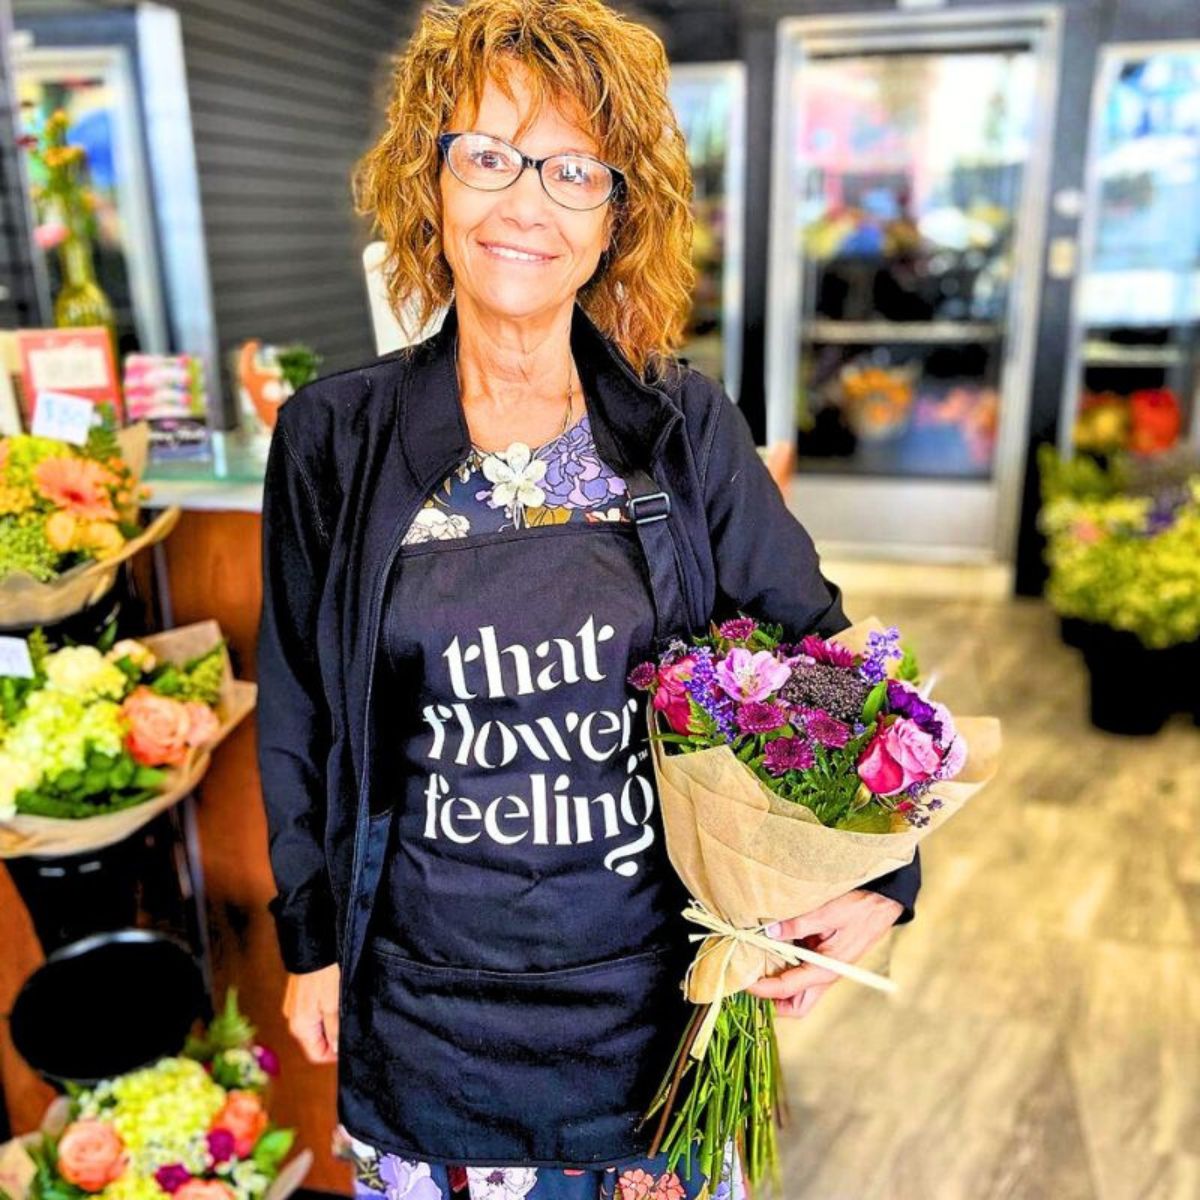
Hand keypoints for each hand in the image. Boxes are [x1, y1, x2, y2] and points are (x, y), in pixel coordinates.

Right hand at [283, 962, 340, 1062]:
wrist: (313, 947)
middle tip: (348, 1027)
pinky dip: (323, 1012)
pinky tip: (334, 1001)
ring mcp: (294, 1008)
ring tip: (342, 1012)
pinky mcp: (297, 997)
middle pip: (314, 1041)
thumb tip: (336, 1049)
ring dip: (328, 1024)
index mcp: (300, 1026)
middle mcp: (293, 1020)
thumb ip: (334, 1030)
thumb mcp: (334, 1004)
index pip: (316, 1054)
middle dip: (331, 1038)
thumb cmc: (324, 975)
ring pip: (314, 1027)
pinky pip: (311, 1013)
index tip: (348, 1046)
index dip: (333, 1055)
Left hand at [745, 889, 902, 1018]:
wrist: (883, 902)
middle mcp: (824, 975)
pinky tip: (770, 949)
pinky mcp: (824, 958)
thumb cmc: (860, 908)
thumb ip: (798, 923)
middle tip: (749, 981)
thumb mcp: (829, 912)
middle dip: (771, 1000)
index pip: (787, 990)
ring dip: (777, 985)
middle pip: (795, 1004)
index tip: (742, 980)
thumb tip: (770, 931)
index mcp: (826, 970)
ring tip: (754, 965)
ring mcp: (825, 968)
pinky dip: (784, 967)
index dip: (761, 989)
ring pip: (798, 992)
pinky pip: (801, 972)